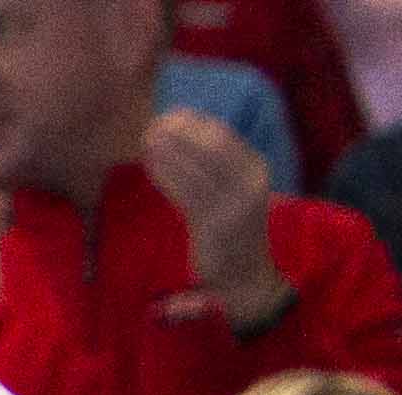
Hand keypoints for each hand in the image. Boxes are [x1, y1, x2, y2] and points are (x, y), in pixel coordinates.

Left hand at [138, 110, 289, 325]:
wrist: (246, 274)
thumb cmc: (234, 226)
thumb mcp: (235, 188)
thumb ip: (216, 163)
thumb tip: (185, 128)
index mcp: (255, 168)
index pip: (224, 136)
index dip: (195, 122)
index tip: (171, 113)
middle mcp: (249, 183)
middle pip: (210, 147)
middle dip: (180, 133)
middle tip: (152, 125)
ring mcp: (232, 205)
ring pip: (195, 169)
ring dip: (168, 152)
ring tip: (146, 140)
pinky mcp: (212, 226)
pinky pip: (185, 194)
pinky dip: (166, 175)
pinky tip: (150, 164)